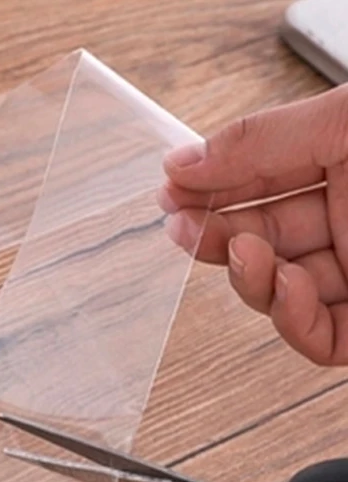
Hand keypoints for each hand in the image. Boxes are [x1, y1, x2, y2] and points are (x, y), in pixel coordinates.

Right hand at [158, 85, 347, 365]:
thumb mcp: (345, 124)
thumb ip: (263, 140)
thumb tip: (183, 161)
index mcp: (344, 171)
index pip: (261, 182)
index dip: (212, 185)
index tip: (171, 187)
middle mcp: (347, 226)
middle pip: (257, 239)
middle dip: (213, 235)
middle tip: (181, 224)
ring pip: (275, 293)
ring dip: (247, 276)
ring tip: (241, 251)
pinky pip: (314, 339)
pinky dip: (290, 321)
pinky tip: (285, 285)